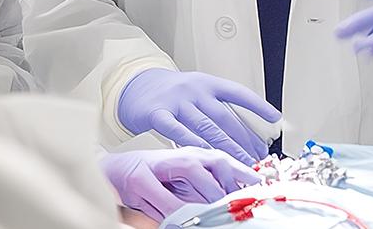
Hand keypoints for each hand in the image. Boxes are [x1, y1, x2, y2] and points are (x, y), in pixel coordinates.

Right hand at [100, 148, 255, 221]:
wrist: (112, 171)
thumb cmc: (150, 174)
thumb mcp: (181, 180)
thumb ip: (203, 188)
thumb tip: (230, 198)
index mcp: (192, 155)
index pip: (224, 158)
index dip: (243, 170)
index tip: (260, 184)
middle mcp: (178, 156)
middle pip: (213, 158)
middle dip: (229, 179)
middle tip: (238, 198)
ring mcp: (159, 165)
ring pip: (192, 170)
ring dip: (207, 191)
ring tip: (216, 206)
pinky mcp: (140, 180)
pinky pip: (165, 196)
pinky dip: (178, 210)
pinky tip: (184, 217)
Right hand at [116, 68, 281, 163]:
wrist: (134, 85)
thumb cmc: (170, 93)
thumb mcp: (196, 92)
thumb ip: (216, 109)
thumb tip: (245, 134)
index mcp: (207, 83)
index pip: (237, 93)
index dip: (258, 105)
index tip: (275, 117)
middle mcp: (194, 90)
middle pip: (224, 118)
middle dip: (244, 140)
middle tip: (258, 157)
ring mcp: (176, 102)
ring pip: (206, 127)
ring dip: (226, 148)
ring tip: (241, 163)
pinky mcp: (157, 114)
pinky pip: (177, 131)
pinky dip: (193, 143)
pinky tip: (205, 154)